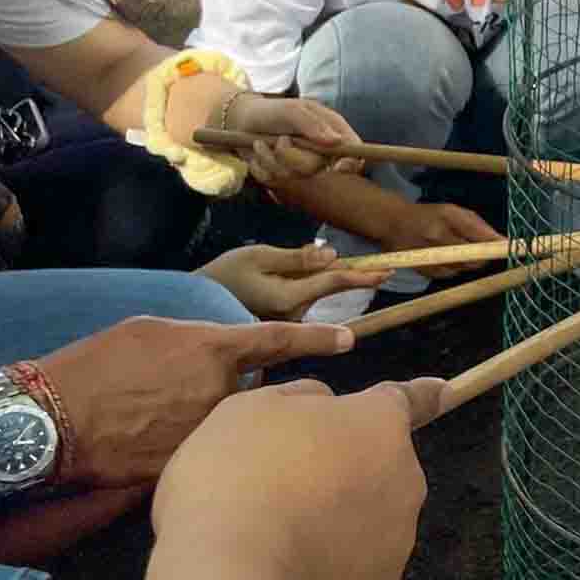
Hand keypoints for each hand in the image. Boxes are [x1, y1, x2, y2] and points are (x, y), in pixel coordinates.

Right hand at [37, 316, 353, 486]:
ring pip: (231, 429)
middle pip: (255, 395)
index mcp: (214, 350)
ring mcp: (207, 434)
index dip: (318, 338)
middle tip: (181, 396)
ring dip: (213, 427)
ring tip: (158, 422)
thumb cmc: (96, 365)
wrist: (52, 421)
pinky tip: (159, 449)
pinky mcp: (188, 469)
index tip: (349, 339)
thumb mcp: (151, 332)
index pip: (279, 340)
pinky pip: (208, 460)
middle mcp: (222, 393)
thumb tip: (217, 351)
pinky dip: (195, 456)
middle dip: (239, 397)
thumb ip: (198, 340)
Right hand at [149, 378, 443, 579]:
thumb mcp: (255, 408)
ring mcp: (398, 531)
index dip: (423, 394)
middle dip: (346, 463)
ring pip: (370, 508)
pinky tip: (291, 550)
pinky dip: (333, 550)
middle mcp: (404, 474)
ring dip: (339, 509)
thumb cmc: (238, 477)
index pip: (409, 400)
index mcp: (380, 423)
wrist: (231, 569)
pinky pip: (358, 551)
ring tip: (281, 521)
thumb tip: (325, 406)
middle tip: (288, 478)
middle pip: (379, 460)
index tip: (442, 390)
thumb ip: (303, 398)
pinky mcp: (383, 574)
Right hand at [197, 244, 390, 320]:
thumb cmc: (221, 276)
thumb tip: (332, 255)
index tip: (387, 271)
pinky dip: (300, 284)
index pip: (332, 282)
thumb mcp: (257, 256)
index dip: (362, 274)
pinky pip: (301, 300)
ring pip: (313, 293)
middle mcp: (291, 316)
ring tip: (282, 267)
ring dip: (315, 277)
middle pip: (327, 287)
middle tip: (378, 267)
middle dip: (346, 274)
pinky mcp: (280, 324)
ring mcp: (286, 323)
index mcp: (287, 298)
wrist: (191, 305)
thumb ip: (296, 258)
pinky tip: (275, 279)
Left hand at [216, 93, 364, 179]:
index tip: (337, 168)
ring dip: (270, 160)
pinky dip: (260, 168)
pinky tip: (258, 155)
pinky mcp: (283, 177)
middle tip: (279, 140)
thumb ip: (313, 124)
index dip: (351, 163)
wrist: (244, 121)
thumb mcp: (293, 110)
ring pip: (293, 177)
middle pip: (317, 169)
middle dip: (292, 157)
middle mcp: (321, 153)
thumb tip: (335, 141)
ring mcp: (302, 167)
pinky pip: (274, 182)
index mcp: (332, 133)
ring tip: (261, 144)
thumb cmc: (272, 111)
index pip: (353, 152)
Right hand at [384, 202, 502, 279]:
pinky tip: (449, 259)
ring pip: (463, 268)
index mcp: (448, 217)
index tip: (509, 248)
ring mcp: (429, 255)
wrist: (393, 223)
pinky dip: (455, 269)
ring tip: (460, 251)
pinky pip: (450, 275)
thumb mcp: (453, 211)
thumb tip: (503, 242)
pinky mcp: (423, 270)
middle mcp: (437, 236)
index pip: (479, 234)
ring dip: (470, 263)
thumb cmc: (429, 214)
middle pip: (474, 257)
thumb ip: (478, 226)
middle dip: (484, 256)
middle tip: (486, 252)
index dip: (495, 245)